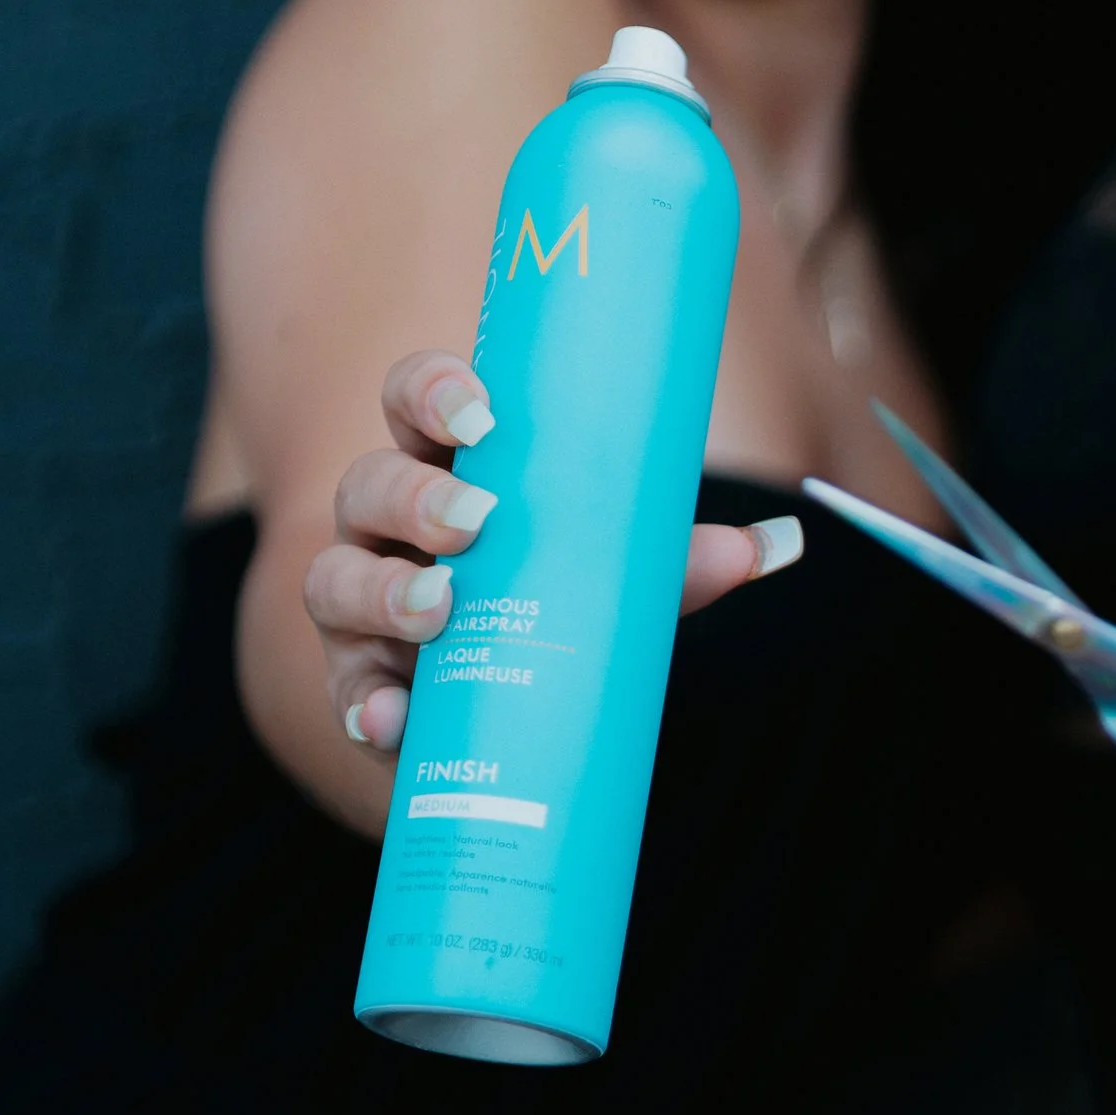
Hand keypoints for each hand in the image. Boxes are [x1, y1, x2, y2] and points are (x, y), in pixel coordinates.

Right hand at [303, 350, 801, 752]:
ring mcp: (358, 607)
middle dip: (416, 496)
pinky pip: (346, 692)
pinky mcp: (356, 688)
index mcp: (443, 469)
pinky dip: (366, 706)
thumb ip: (672, 562)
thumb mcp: (604, 578)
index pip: (414, 402)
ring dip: (383, 593)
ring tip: (437, 610)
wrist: (484, 723)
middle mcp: (383, 528)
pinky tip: (391, 719)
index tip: (482, 410)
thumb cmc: (540, 608)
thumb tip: (780, 543)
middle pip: (369, 484)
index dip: (433, 390)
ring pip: (335, 580)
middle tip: (476, 518)